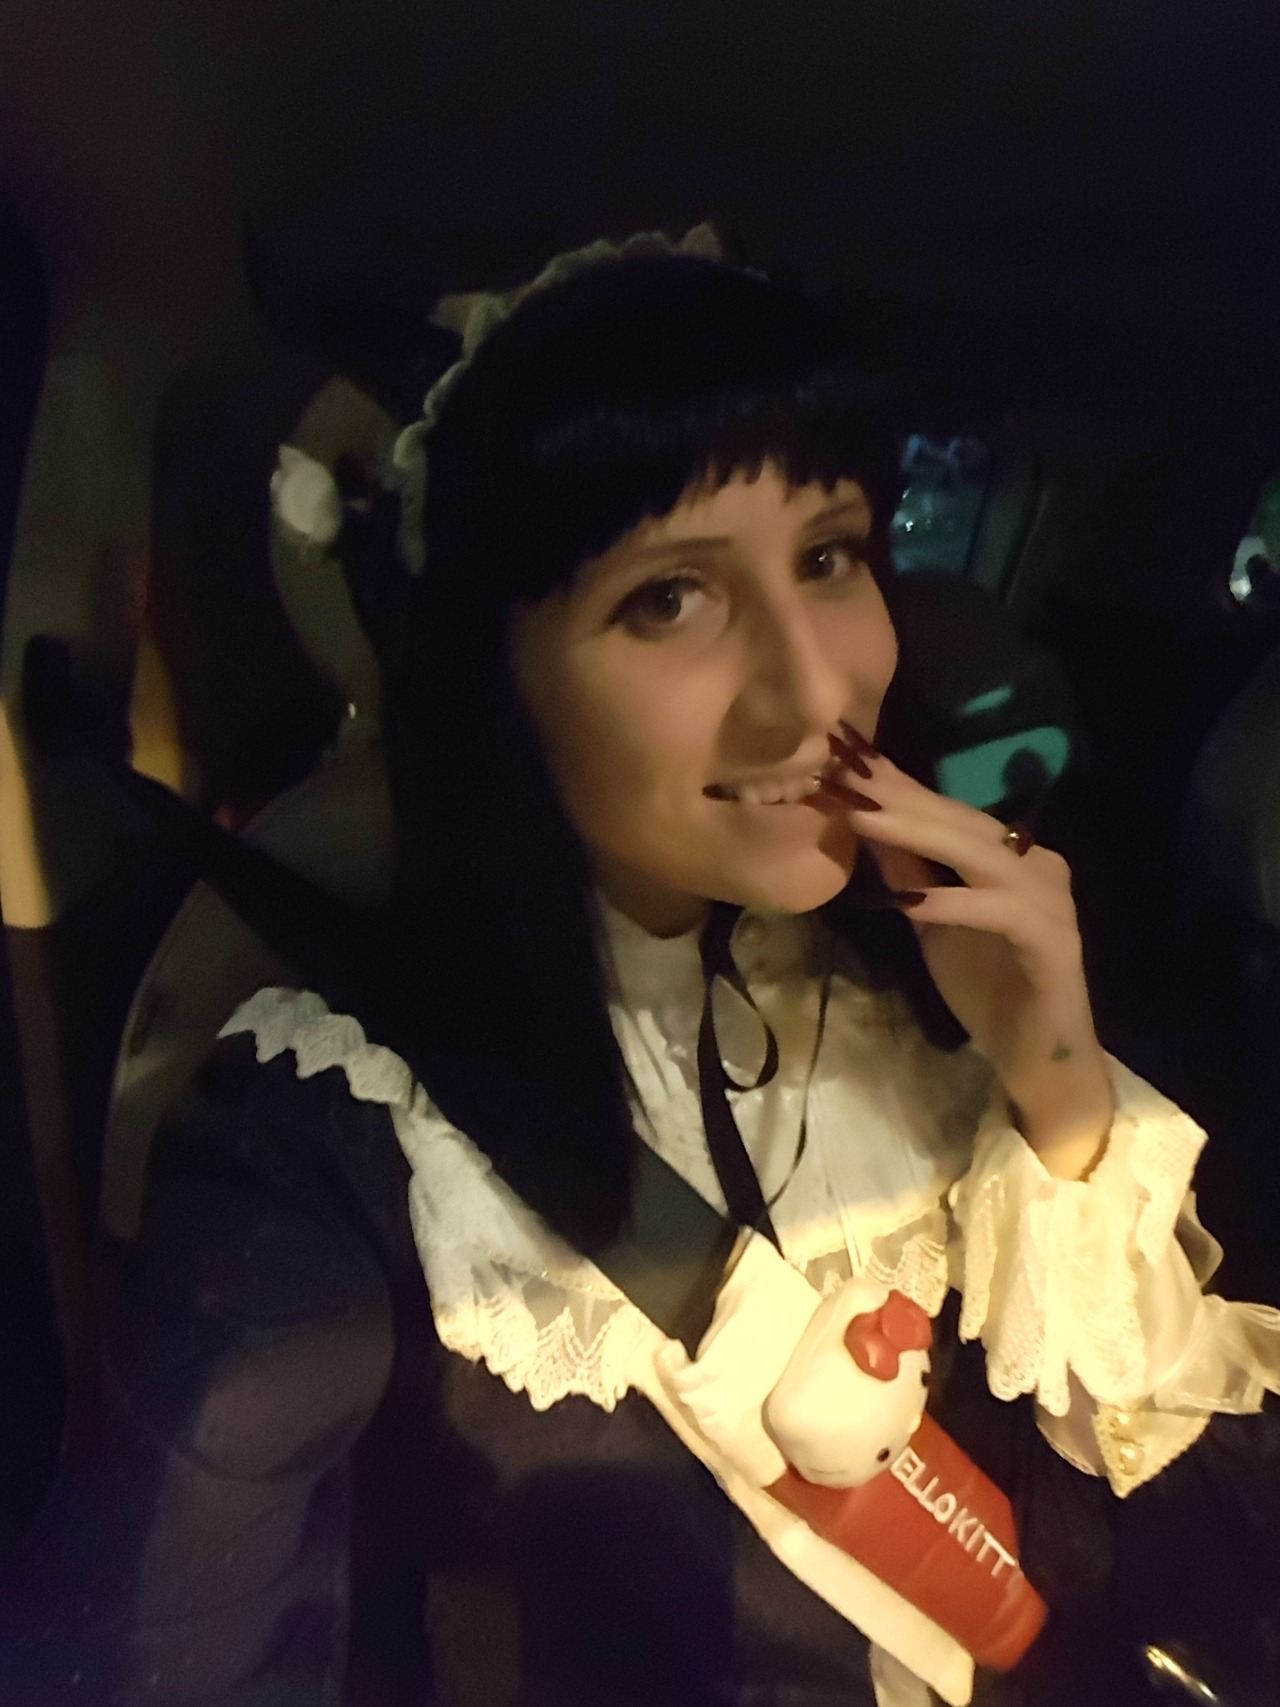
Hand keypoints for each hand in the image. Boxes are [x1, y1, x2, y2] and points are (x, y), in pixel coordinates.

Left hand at [827, 725, 1112, 1178]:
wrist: (1037, 1058)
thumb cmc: (986, 988)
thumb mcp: (930, 922)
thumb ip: (906, 872)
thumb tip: (861, 819)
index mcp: (1009, 854)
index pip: (944, 810)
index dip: (893, 783)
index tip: (840, 756)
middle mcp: (1035, 863)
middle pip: (958, 821)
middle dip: (896, 796)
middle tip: (842, 770)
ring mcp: (1048, 899)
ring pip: (977, 854)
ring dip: (917, 833)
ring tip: (862, 815)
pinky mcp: (1052, 940)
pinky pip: (999, 912)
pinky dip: (953, 903)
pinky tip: (909, 899)